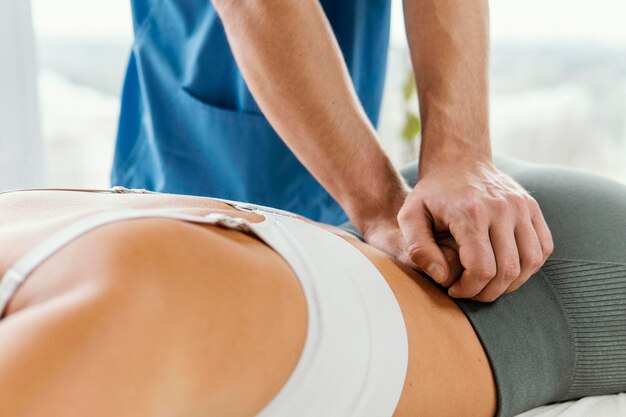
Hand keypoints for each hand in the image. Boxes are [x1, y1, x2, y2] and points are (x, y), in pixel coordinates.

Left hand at [397, 158, 553, 301]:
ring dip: (512, 283)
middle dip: (488, 291)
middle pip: (508, 270)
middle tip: (471, 291)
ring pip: (530, 262)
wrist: (458, 160)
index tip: (454, 289)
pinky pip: (543, 248)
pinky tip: (506, 268)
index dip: (469, 289)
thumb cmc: (431, 194)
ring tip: (489, 283)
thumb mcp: (409, 216)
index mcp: (470, 213)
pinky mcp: (532, 207)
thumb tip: (441, 277)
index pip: (482, 268)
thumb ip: (418, 248)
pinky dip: (529, 266)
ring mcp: (521, 206)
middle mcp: (501, 208)